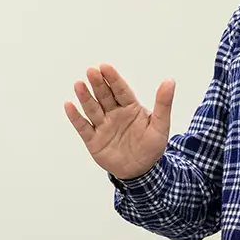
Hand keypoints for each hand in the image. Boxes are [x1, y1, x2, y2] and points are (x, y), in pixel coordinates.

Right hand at [65, 64, 175, 180]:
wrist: (141, 171)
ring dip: (85, 97)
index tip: (105, 67)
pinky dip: (75, 117)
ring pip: (92, 109)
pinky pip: (83, 127)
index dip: (113, 79)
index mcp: (130, 108)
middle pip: (104, 96)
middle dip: (98, 84)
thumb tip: (170, 81)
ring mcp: (103, 126)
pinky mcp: (93, 140)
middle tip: (91, 71)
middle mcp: (114, 114)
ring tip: (79, 84)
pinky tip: (69, 106)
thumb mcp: (161, 125)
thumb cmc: (151, 147)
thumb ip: (163, 104)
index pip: (121, 90)